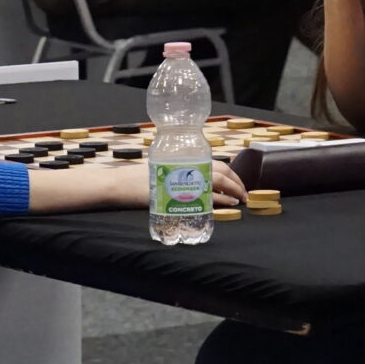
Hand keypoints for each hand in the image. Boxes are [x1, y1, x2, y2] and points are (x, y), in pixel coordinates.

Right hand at [111, 160, 247, 207]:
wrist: (120, 184)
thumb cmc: (138, 179)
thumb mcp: (164, 171)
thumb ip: (181, 174)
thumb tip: (200, 183)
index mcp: (185, 159)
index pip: (216, 163)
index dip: (232, 173)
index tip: (239, 184)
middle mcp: (186, 165)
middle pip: (220, 171)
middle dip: (236, 182)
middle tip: (245, 194)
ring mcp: (182, 177)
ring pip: (216, 181)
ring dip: (232, 190)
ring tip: (239, 199)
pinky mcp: (178, 192)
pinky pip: (205, 195)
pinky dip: (219, 199)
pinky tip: (227, 204)